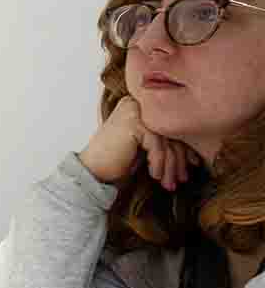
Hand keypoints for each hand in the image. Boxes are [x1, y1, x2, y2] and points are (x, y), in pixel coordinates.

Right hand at [79, 96, 198, 190]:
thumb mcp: (145, 148)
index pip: (170, 127)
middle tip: (181, 179)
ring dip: (170, 166)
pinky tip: (154, 176)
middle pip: (171, 133)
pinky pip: (157, 146)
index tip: (193, 165)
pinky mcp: (133, 123)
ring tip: (169, 183)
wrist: (91, 171)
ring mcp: (135, 111)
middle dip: (179, 160)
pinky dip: (158, 163)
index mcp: (141, 106)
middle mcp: (137, 104)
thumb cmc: (117, 161)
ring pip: (166, 141)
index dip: (184, 148)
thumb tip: (196, 153)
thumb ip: (164, 142)